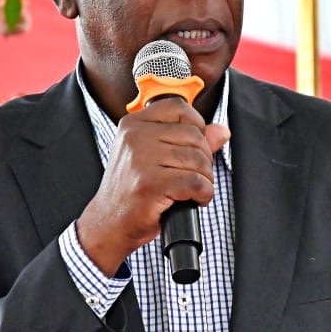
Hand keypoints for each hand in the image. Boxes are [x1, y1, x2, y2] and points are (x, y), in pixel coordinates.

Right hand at [76, 100, 229, 275]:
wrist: (108, 223)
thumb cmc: (130, 191)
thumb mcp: (153, 157)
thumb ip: (187, 140)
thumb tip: (221, 131)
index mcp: (133, 125)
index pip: (179, 108)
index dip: (196, 126)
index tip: (194, 146)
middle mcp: (135, 138)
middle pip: (194, 136)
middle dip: (204, 159)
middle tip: (194, 175)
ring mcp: (141, 160)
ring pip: (198, 160)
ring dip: (205, 179)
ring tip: (192, 190)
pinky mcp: (151, 185)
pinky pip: (195, 182)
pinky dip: (203, 194)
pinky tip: (194, 199)